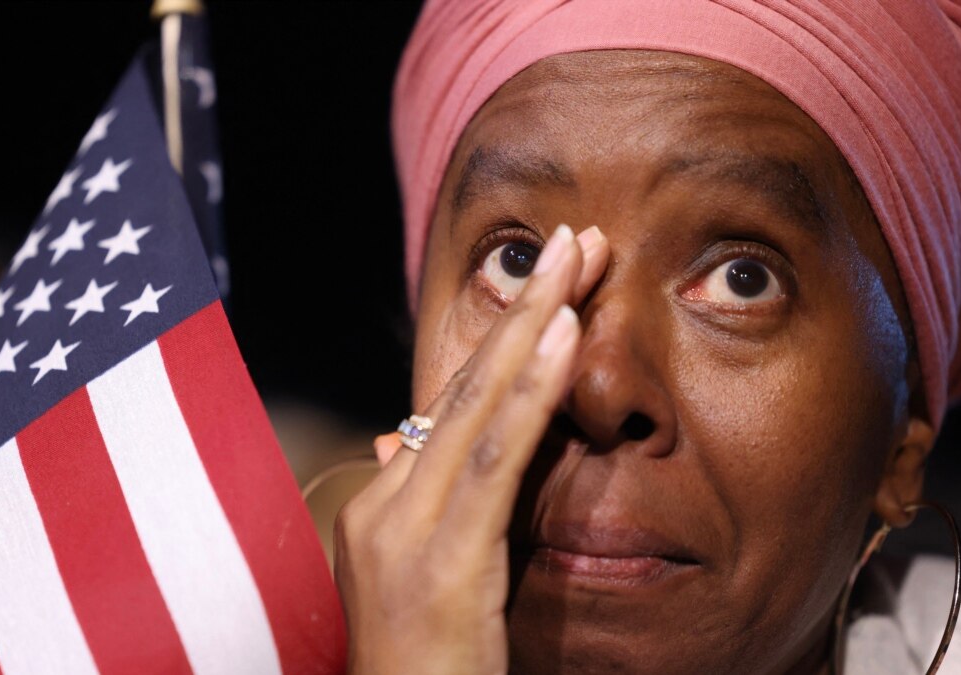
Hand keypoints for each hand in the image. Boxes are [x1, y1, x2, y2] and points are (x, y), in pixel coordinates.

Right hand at [334, 224, 609, 674]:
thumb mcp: (430, 586)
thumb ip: (423, 509)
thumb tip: (400, 444)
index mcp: (385, 510)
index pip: (450, 409)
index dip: (502, 343)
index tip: (551, 285)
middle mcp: (385, 507)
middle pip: (461, 388)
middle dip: (522, 308)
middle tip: (573, 240)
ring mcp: (405, 531)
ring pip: (475, 407)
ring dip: (531, 326)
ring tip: (575, 261)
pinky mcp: (441, 560)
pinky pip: (494, 461)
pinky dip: (529, 391)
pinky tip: (562, 337)